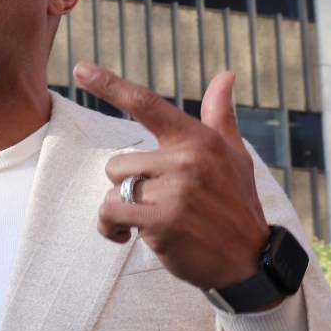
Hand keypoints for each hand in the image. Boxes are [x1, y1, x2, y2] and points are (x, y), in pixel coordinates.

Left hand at [74, 62, 269, 290]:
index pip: (146, 104)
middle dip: (127, 188)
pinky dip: (109, 228)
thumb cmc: (235, 204)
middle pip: (118, 163)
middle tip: (155, 206)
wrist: (249, 262)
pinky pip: (110, 213)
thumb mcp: (235, 156)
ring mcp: (175, 190)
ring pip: (113, 190)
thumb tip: (224, 75)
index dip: (110, 84)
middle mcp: (186, 159)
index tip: (81, 68)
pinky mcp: (162, 221)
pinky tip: (126, 237)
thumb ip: (219, 116)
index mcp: (198, 139)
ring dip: (119, 210)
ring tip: (143, 223)